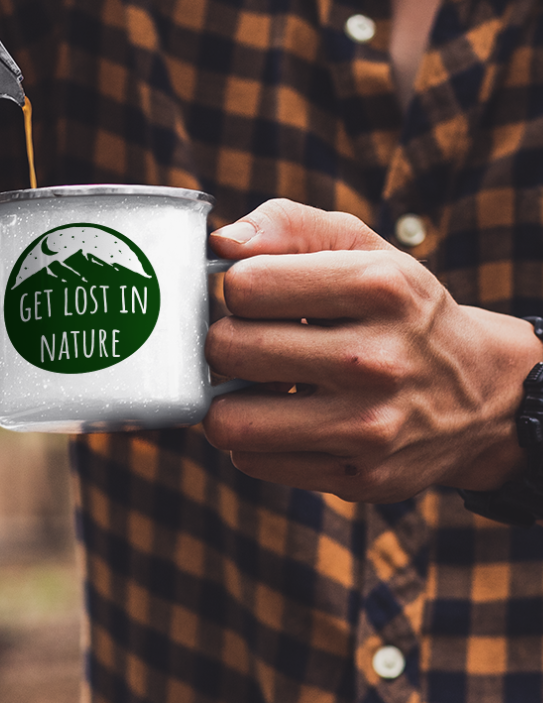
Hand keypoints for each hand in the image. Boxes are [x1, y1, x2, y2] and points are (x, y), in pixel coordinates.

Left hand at [203, 198, 542, 501]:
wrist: (482, 393)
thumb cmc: (398, 308)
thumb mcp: (360, 246)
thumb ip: (287, 225)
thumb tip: (221, 243)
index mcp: (377, 287)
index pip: (245, 285)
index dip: (238, 287)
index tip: (261, 295)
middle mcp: (377, 360)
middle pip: (229, 349)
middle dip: (226, 340)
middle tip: (252, 340)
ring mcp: (369, 426)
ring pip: (230, 419)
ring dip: (229, 399)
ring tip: (257, 383)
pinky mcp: (359, 477)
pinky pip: (253, 460)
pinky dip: (254, 438)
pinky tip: (286, 417)